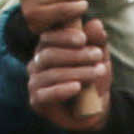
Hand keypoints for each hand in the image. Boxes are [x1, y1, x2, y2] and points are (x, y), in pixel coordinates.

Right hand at [25, 14, 116, 133]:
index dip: (64, 36)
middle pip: (49, 55)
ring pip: (51, 74)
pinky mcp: (36, 101)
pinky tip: (77, 87)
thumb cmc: (93, 78)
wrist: (94, 109)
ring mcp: (34, 82)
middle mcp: (36, 63)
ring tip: (98, 72)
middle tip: (98, 55)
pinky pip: (45, 94)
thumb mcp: (99, 59)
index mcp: (47, 48)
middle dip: (75, 54)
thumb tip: (96, 24)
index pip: (48, 37)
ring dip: (77, 72)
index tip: (84, 39)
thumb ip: (97, 42)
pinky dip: (62, 90)